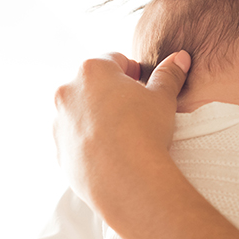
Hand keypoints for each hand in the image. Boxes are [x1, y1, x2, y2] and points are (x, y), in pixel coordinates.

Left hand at [53, 51, 189, 212]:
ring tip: (121, 134)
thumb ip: (168, 74)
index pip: (114, 60)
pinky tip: (109, 153)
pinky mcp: (59, 150)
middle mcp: (68, 92)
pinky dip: (88, 142)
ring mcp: (60, 122)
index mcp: (92, 71)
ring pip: (80, 112)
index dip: (132, 70)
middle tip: (133, 110)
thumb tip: (180, 58)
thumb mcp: (163, 98)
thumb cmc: (145, 131)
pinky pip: (75, 139)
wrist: (127, 180)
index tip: (142, 84)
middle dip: (111, 93)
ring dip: (96, 117)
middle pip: (92, 84)